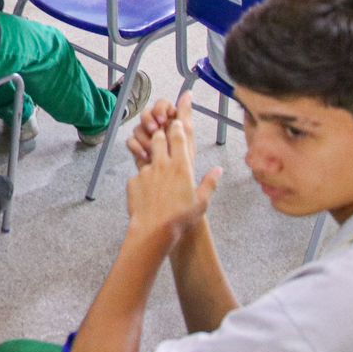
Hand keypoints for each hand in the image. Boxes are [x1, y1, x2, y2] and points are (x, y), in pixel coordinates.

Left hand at [125, 94, 222, 248]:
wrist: (154, 229)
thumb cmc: (181, 217)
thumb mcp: (202, 202)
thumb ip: (210, 183)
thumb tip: (218, 170)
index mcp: (181, 166)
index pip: (178, 137)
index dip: (177, 127)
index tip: (177, 122)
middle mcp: (162, 164)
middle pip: (159, 138)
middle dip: (161, 133)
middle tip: (164, 134)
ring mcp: (146, 171)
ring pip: (147, 153)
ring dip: (151, 152)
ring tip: (156, 161)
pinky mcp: (133, 180)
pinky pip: (139, 174)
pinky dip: (143, 178)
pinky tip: (148, 191)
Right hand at [126, 97, 181, 167]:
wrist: (173, 187)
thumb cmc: (185, 164)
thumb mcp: (188, 137)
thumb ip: (186, 115)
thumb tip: (188, 93)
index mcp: (173, 122)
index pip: (163, 104)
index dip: (160, 108)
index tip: (163, 118)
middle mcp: (160, 127)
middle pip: (147, 113)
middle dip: (149, 121)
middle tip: (154, 130)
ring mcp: (148, 138)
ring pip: (138, 127)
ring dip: (144, 137)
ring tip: (152, 149)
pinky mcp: (139, 148)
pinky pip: (131, 141)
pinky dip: (136, 147)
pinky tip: (145, 156)